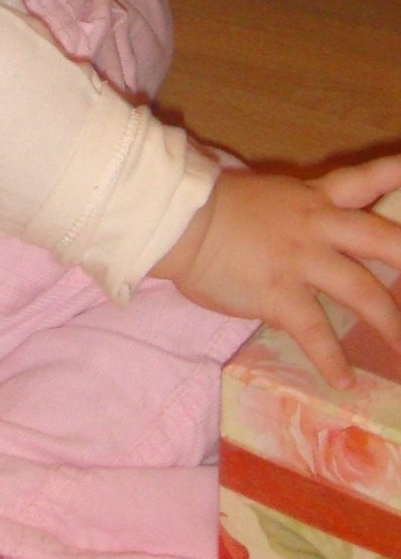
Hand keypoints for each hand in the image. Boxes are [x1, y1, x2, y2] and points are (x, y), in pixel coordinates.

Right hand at [150, 154, 400, 386]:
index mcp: (311, 198)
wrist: (179, 220)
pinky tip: (344, 381)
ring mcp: (301, 260)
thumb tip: (306, 238)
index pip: (362, 181)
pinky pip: (315, 332)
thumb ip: (293, 217)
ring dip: (388, 322)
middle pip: (380, 238)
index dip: (395, 177)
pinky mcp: (280, 294)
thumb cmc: (209, 207)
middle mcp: (316, 226)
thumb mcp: (264, 200)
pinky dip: (332, 360)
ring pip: (362, 291)